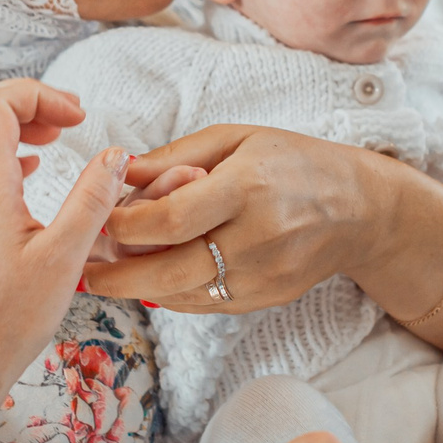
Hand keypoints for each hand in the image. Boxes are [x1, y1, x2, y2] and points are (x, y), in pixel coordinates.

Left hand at [0, 82, 131, 442]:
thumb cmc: (12, 319)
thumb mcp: (66, 258)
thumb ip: (92, 200)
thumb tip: (115, 155)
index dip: (40, 96)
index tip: (80, 117)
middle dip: (25, 100)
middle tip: (68, 119)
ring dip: (11, 122)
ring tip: (53, 138)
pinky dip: (1, 150)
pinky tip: (31, 169)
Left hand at [84, 126, 377, 310]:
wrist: (358, 209)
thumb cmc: (293, 162)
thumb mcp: (237, 138)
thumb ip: (175, 156)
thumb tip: (119, 172)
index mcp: (247, 187)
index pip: (172, 218)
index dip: (128, 225)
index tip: (102, 220)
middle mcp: (257, 237)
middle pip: (170, 270)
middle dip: (118, 275)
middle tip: (84, 271)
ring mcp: (264, 275)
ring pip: (184, 295)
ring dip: (139, 289)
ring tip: (108, 276)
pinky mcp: (267, 298)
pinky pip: (205, 304)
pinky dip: (173, 295)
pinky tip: (153, 281)